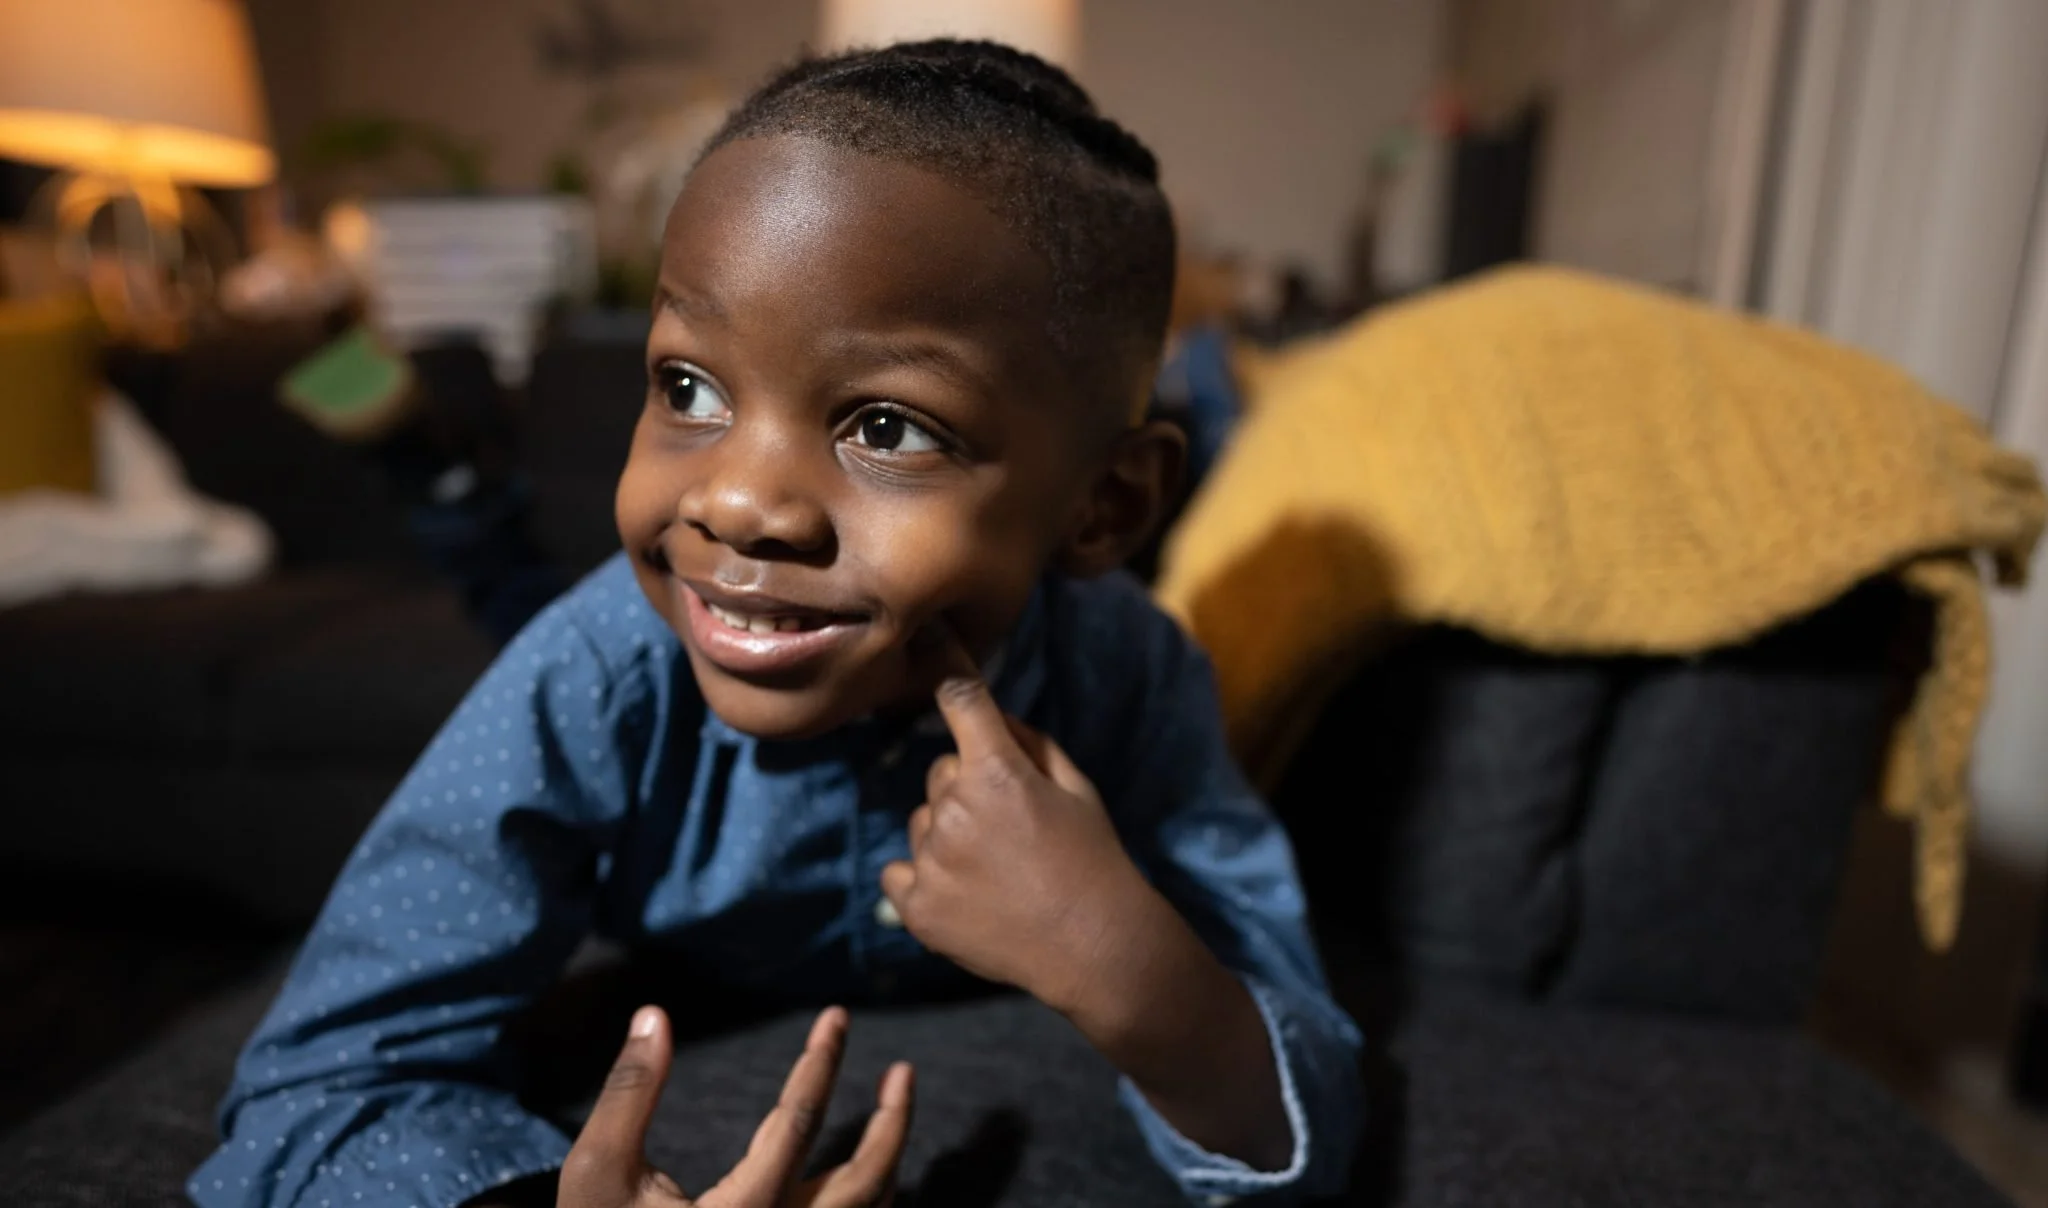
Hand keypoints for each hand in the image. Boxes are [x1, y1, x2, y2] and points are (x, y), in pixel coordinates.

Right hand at [558, 1005, 913, 1207]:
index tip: (837, 1018)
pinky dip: (871, 1200)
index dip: (821, 1063)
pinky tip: (870, 1173)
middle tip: (903, 1071)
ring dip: (889, 1161)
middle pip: (864, 1179)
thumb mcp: (598, 1170)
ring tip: (895, 1113)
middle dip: (892, 1120)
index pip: (796, 1123)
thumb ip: (628, 1093)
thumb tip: (654, 1015)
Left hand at [879, 633, 1153, 1013]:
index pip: (960, 698)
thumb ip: (1031, 743)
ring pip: (923, 823)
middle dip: (967, 789)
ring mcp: (931, 859)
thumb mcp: (1079, 788)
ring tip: (996, 873)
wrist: (1094, 948)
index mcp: (997, 771)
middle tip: (1011, 830)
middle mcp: (954, 808)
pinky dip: (922, 880)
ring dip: (947, 837)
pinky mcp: (917, 906)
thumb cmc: (1094, 861)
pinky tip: (964, 897)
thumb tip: (991, 718)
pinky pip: (898, 872)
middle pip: (940, 774)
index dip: (944, 662)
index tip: (927, 635)